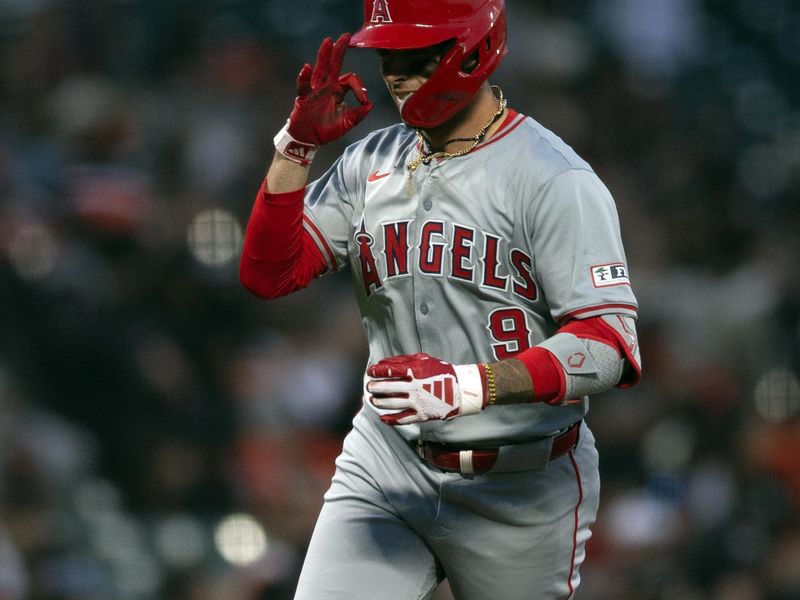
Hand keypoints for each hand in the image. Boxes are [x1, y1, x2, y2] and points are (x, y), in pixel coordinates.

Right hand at [288, 33, 371, 145]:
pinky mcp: (303, 97)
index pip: (350, 79)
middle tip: (346, 36)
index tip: (363, 101)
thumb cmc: (326, 130)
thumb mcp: (347, 123)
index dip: (359, 87)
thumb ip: (359, 114)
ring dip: (323, 56)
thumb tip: (370, 105)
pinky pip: (303, 86)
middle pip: (334, 65)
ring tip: (327, 42)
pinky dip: (304, 77)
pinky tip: (307, 68)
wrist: (309, 139)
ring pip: (320, 69)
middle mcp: (327, 86)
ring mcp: (314, 90)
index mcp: (338, 91)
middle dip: (339, 51)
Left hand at [365, 353, 485, 424]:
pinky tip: (383, 417)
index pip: (389, 371)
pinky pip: (403, 419)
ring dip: (379, 402)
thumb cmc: (442, 372)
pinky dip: (391, 420)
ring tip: (373, 400)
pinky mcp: (422, 415)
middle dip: (375, 387)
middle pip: (388, 387)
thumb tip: (383, 363)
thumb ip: (404, 360)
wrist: (461, 390)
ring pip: (392, 403)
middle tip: (369, 386)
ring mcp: (418, 402)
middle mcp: (415, 387)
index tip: (370, 372)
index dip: (376, 371)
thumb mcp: (424, 360)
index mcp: (416, 371)